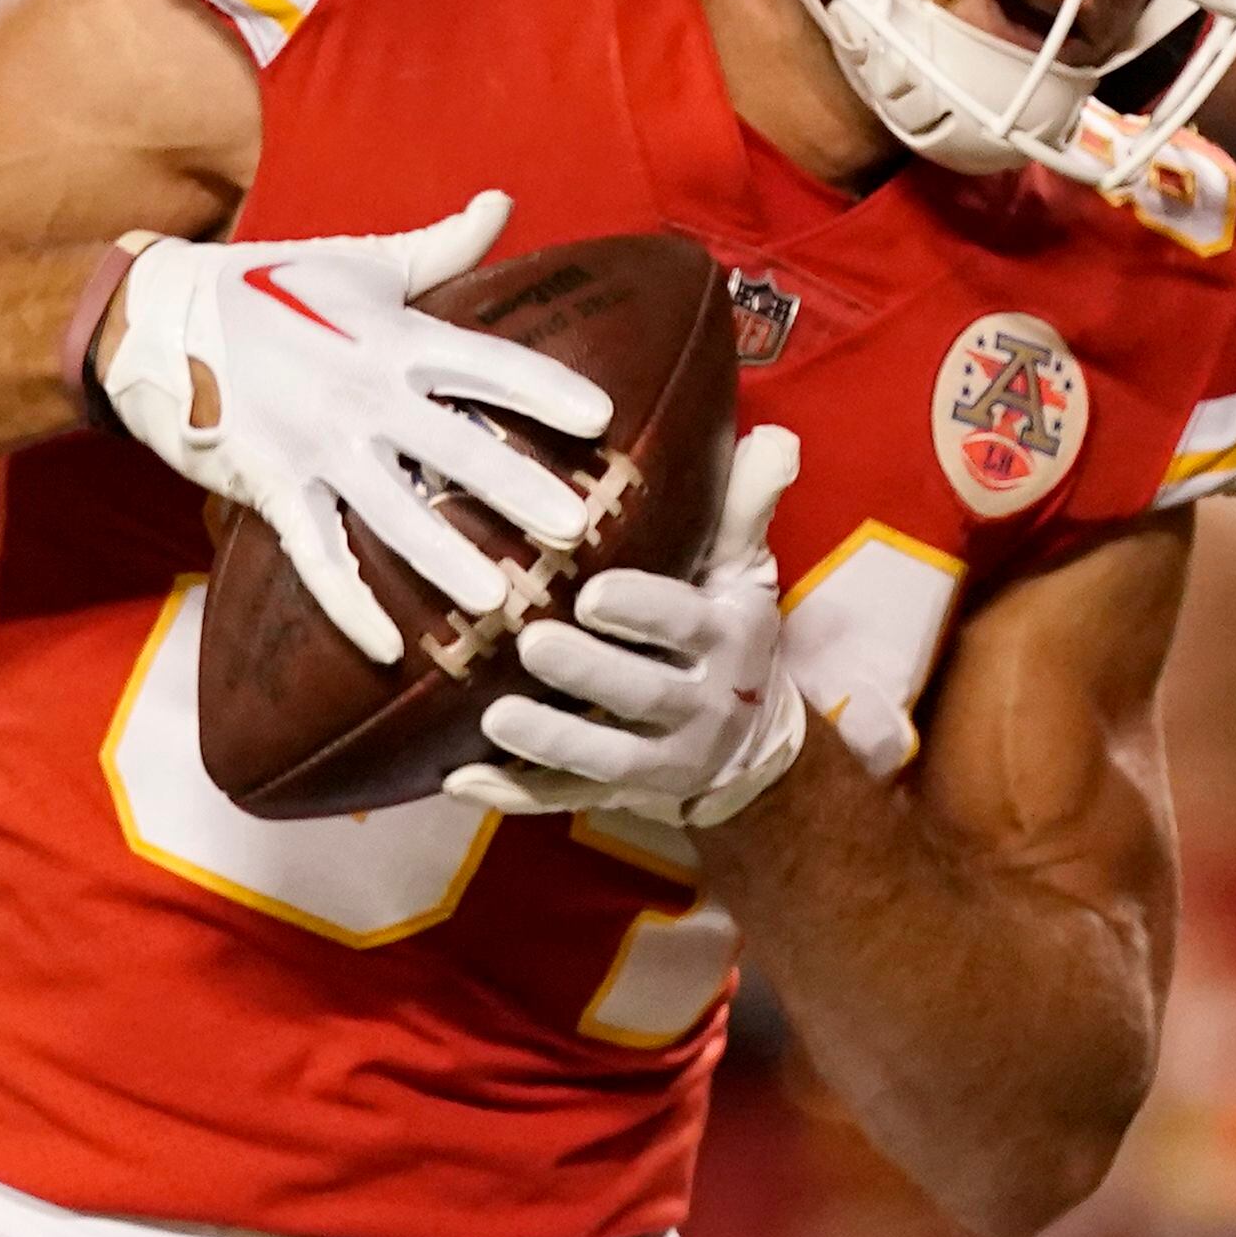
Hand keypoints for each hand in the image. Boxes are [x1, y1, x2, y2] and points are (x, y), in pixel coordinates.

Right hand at [96, 189, 612, 663]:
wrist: (163, 318)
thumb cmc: (273, 286)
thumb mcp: (361, 262)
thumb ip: (441, 245)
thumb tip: (503, 202)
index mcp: (394, 335)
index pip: (484, 362)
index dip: (543, 388)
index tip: (600, 419)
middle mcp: (362, 392)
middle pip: (453, 446)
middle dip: (516, 489)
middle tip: (576, 530)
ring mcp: (316, 445)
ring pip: (391, 512)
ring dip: (445, 561)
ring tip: (499, 602)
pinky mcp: (273, 486)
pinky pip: (317, 555)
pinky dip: (350, 604)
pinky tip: (390, 649)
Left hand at [449, 425, 804, 827]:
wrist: (752, 736)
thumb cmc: (726, 625)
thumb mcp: (745, 566)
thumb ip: (746, 505)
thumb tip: (774, 436)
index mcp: (727, 637)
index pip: (687, 624)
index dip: (645, 612)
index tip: (594, 594)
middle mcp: (701, 705)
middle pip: (643, 694)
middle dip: (590, 672)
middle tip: (532, 641)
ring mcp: (660, 758)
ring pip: (608, 759)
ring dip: (552, 740)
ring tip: (495, 716)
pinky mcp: (618, 795)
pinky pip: (565, 801)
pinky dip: (515, 794)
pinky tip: (461, 782)